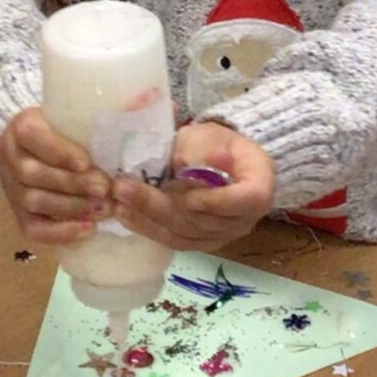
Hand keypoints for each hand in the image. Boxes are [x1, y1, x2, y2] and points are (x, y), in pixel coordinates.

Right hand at [0, 107, 110, 248]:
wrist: (43, 150)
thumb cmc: (68, 131)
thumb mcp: (77, 116)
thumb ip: (104, 114)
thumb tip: (147, 100)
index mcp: (21, 126)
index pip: (34, 137)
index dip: (59, 152)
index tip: (87, 163)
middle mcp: (9, 157)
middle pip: (33, 174)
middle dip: (72, 184)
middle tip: (105, 189)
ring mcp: (11, 188)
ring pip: (33, 202)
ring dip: (71, 208)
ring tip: (103, 209)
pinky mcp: (17, 213)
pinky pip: (33, 228)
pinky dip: (60, 232)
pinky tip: (88, 229)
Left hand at [109, 123, 275, 249]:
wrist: (222, 163)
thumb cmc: (219, 144)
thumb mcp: (211, 135)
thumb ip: (198, 147)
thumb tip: (184, 162)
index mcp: (259, 187)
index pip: (245, 200)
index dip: (216, 201)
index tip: (188, 195)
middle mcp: (244, 219)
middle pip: (203, 220)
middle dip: (160, 204)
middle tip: (125, 188)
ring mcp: (222, 235)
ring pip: (184, 233)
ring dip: (147, 217)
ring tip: (117, 199)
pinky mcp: (200, 242)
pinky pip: (174, 240)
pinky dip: (148, 227)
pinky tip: (124, 214)